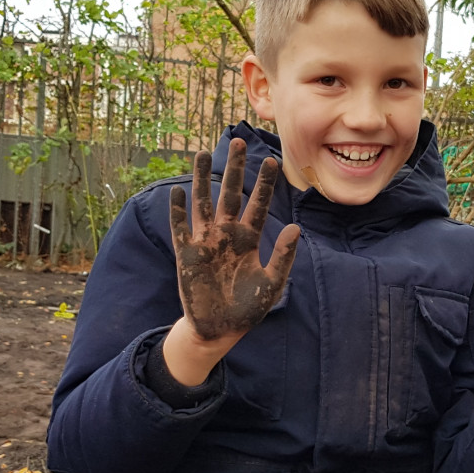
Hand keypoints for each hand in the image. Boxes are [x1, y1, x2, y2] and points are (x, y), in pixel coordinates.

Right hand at [164, 139, 300, 382]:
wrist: (220, 330)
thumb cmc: (248, 309)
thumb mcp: (272, 284)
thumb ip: (283, 256)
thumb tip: (295, 228)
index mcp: (250, 239)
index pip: (258, 205)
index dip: (264, 184)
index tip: (272, 161)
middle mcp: (227, 235)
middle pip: (230, 194)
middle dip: (234, 169)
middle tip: (238, 142)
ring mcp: (206, 242)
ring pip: (203, 203)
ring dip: (201, 179)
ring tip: (200, 153)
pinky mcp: (187, 255)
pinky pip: (181, 229)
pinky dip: (178, 212)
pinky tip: (177, 192)